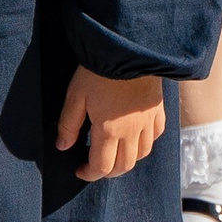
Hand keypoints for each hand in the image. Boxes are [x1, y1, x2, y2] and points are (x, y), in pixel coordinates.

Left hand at [55, 67, 164, 183]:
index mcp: (109, 130)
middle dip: (108, 172)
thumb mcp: (75, 95)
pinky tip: (136, 137)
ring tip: (115, 154)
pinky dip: (145, 143)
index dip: (89, 174)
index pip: (101, 167)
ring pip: (142, 154)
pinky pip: (156, 135)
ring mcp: (147, 122)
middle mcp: (131, 131)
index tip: (79, 170)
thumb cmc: (98, 71)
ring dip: (127, 160)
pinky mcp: (158, 110)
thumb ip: (68, 124)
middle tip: (95, 166)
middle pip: (124, 166)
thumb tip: (63, 146)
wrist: (127, 48)